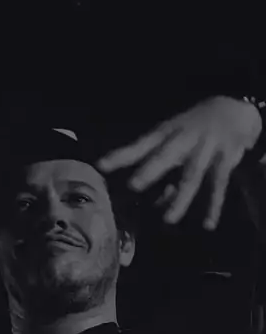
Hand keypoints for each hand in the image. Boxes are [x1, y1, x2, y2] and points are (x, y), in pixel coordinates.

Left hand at [98, 97, 262, 229]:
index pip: (140, 145)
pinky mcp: (225, 160)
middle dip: (150, 170)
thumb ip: (155, 156)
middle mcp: (183, 140)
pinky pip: (218, 185)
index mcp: (166, 132)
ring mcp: (205, 149)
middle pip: (165, 156)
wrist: (232, 109)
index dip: (121, 155)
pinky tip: (207, 224)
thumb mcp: (172, 132)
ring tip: (168, 219)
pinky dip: (213, 205)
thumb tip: (137, 184)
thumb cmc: (193, 126)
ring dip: (180, 198)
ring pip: (191, 176)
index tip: (101, 165)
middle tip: (133, 185)